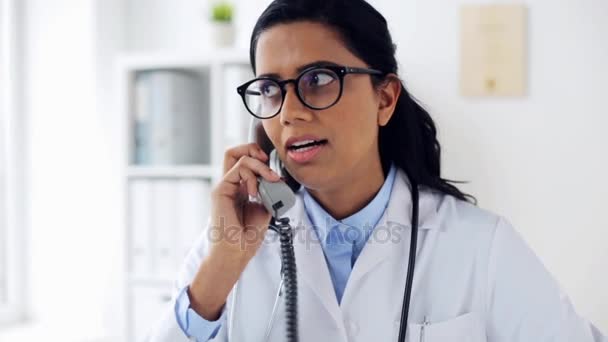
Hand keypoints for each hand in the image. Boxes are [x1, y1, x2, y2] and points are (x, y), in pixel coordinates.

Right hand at [209, 143, 281, 262]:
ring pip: (238, 156)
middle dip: (253, 149)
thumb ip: (268, 192)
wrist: (237, 252)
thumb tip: (277, 180)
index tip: (274, 171)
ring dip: (260, 166)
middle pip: (235, 151)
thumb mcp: (264, 208)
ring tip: (270, 181)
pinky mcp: (220, 190)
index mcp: (239, 188)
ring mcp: (224, 186)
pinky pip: (238, 169)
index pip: (244, 160)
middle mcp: (230, 185)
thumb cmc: (247, 237)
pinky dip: (253, 176)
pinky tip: (256, 192)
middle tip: (267, 162)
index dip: (260, 158)